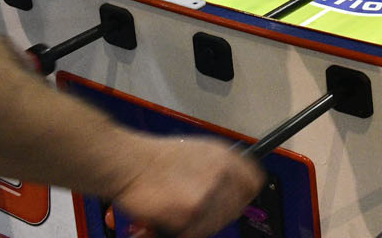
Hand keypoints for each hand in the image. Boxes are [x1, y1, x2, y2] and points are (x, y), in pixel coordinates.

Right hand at [110, 135, 263, 237]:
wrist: (128, 163)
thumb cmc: (153, 159)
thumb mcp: (196, 152)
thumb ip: (217, 170)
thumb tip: (230, 191)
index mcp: (224, 156)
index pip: (253, 181)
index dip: (244, 195)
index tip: (235, 202)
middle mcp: (221, 172)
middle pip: (235, 208)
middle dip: (215, 215)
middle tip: (195, 214)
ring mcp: (208, 193)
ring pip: (215, 224)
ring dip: (196, 225)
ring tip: (176, 215)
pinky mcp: (192, 211)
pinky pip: (195, 233)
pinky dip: (181, 232)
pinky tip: (166, 220)